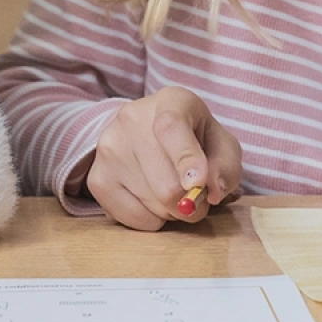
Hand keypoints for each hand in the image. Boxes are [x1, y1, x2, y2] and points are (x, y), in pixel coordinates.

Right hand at [84, 88, 243, 230]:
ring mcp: (109, 149)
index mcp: (170, 102)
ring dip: (172, 210)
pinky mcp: (96, 177)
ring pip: (152, 204)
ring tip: (172, 189)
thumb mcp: (221, 144)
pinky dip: (151, 219)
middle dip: (190, 202)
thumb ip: (225, 167)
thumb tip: (210, 191)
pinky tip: (152, 198)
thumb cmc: (193, 138)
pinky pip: (132, 218)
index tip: (197, 183)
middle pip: (165, 184)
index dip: (186, 159)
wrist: (148, 132)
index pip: (172, 128)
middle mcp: (131, 119)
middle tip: (196, 196)